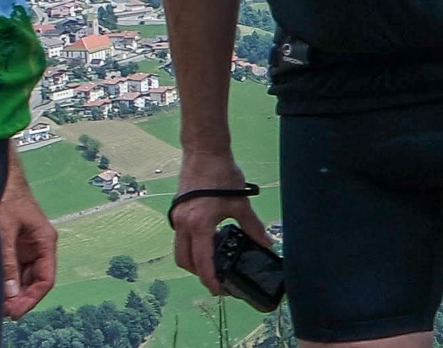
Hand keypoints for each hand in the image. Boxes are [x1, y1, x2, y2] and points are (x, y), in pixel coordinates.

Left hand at [0, 153, 57, 319]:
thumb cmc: (7, 196)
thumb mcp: (5, 231)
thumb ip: (7, 262)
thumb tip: (10, 293)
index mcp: (45, 241)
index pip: (45, 279)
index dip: (32, 298)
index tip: (15, 312)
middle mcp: (38, 246)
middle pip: (35, 281)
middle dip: (21, 298)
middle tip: (2, 312)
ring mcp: (25, 247)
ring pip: (24, 278)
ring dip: (13, 292)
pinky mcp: (13, 245)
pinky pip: (13, 269)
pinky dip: (6, 282)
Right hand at [172, 151, 271, 295]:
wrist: (204, 152)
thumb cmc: (222, 174)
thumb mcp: (240, 203)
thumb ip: (252, 226)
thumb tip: (266, 243)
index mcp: (199, 224)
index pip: (202, 261)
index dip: (210, 279)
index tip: (218, 290)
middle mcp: (183, 224)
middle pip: (184, 260)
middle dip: (198, 273)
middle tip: (216, 279)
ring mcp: (178, 218)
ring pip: (180, 250)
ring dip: (193, 260)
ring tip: (212, 262)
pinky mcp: (177, 211)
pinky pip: (180, 237)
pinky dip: (191, 245)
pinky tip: (208, 242)